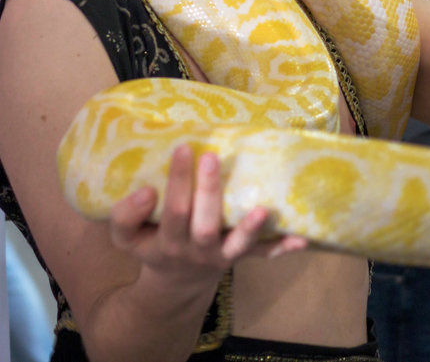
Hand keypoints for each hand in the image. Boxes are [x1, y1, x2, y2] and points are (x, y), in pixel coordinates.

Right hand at [109, 145, 306, 292]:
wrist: (177, 282)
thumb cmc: (154, 244)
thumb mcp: (127, 238)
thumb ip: (126, 216)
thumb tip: (146, 191)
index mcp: (167, 242)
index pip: (172, 211)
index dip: (176, 182)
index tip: (182, 148)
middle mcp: (197, 250)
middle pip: (204, 225)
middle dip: (207, 192)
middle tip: (211, 156)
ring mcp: (223, 255)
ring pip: (237, 245)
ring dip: (250, 229)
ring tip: (262, 209)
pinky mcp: (243, 257)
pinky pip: (264, 255)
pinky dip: (283, 247)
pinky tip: (302, 237)